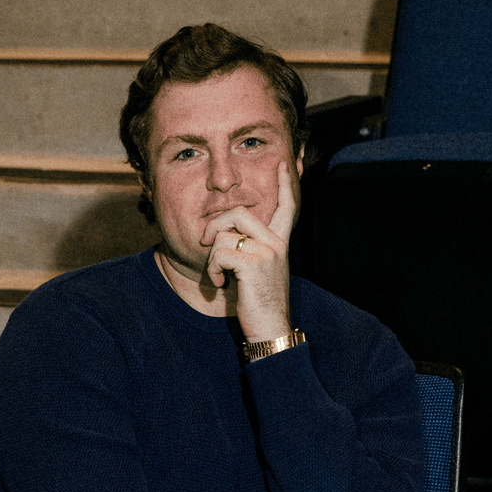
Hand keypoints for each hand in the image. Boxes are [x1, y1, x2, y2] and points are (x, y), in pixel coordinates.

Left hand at [203, 160, 298, 342]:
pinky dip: (212, 270)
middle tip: (204, 243)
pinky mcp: (254, 264)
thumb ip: (248, 249)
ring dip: (211, 257)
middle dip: (213, 226)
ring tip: (218, 276)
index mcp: (280, 242)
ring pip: (223, 234)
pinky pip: (218, 253)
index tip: (287, 162)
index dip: (286, 183)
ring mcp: (268, 252)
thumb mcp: (258, 271)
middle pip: (237, 212)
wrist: (271, 329)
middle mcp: (277, 243)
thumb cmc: (259, 303)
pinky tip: (220, 285)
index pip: (287, 206)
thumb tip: (221, 234)